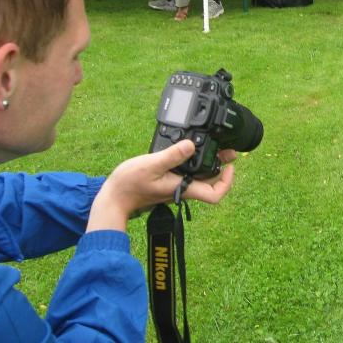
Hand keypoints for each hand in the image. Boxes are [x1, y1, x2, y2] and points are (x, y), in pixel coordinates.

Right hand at [86, 141, 234, 231]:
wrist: (113, 198)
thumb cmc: (130, 185)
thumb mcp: (152, 165)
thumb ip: (173, 155)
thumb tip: (192, 145)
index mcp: (184, 187)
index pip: (215, 195)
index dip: (227, 182)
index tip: (230, 166)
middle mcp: (183, 188)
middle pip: (211, 182)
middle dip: (220, 166)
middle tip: (226, 149)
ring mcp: (176, 186)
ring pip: (200, 176)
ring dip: (208, 162)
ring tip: (212, 145)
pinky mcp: (168, 181)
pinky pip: (187, 172)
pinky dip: (192, 161)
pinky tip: (188, 149)